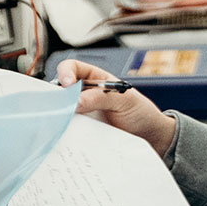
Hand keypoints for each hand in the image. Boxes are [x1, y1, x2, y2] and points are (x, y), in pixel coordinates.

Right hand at [55, 59, 178, 157]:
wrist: (150, 137)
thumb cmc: (140, 112)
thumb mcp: (124, 100)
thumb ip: (100, 97)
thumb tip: (75, 101)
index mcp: (94, 78)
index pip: (71, 68)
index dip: (65, 73)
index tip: (68, 84)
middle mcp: (83, 95)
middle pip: (60, 91)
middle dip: (56, 97)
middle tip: (59, 107)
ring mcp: (81, 114)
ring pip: (61, 112)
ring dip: (59, 116)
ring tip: (61, 123)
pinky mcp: (82, 132)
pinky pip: (68, 130)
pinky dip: (65, 132)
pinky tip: (66, 136)